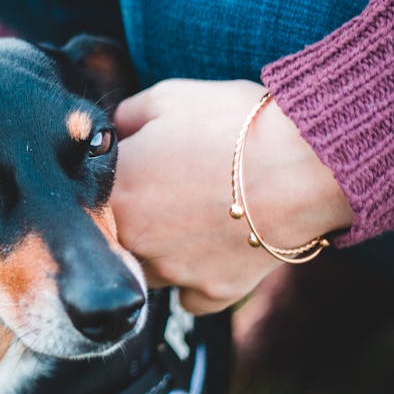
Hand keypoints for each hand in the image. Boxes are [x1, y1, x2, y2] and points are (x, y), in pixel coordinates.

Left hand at [112, 79, 352, 313]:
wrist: (302, 166)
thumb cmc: (233, 125)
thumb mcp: (170, 98)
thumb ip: (126, 116)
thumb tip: (113, 130)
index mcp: (115, 192)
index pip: (90, 196)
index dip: (116, 180)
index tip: (139, 168)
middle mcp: (134, 241)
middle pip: (117, 238)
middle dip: (136, 219)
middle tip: (171, 193)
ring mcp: (173, 272)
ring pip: (149, 271)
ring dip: (162, 252)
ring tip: (194, 220)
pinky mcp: (212, 293)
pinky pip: (191, 296)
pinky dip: (199, 279)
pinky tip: (215, 251)